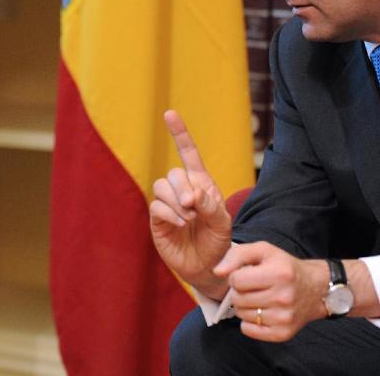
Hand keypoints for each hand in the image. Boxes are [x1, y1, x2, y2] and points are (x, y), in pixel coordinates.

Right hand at [149, 110, 232, 297]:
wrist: (208, 266)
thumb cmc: (218, 242)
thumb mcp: (223, 222)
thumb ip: (210, 205)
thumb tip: (191, 195)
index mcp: (201, 184)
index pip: (188, 153)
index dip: (179, 134)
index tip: (170, 114)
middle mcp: (182, 190)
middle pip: (174, 172)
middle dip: (183, 187)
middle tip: (194, 207)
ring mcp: (168, 204)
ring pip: (161, 186)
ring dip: (176, 202)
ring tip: (189, 219)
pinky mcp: (158, 220)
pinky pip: (157, 206)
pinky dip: (169, 213)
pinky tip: (180, 224)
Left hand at [213, 242, 328, 341]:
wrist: (314, 289)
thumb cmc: (284, 267)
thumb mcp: (263, 250)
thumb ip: (236, 255)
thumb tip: (216, 271)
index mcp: (279, 274)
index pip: (236, 280)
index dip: (236, 276)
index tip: (246, 274)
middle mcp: (283, 297)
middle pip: (237, 299)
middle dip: (239, 291)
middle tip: (252, 287)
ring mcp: (284, 318)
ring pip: (241, 315)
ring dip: (244, 306)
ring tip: (258, 298)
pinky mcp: (282, 333)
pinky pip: (248, 330)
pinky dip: (249, 322)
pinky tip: (261, 311)